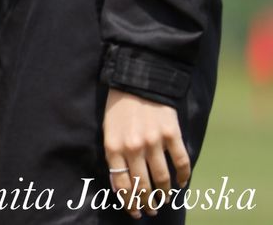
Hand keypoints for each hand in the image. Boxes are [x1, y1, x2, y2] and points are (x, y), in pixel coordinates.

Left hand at [103, 89, 190, 217]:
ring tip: (165, 199)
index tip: (135, 212)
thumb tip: (122, 185)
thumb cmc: (119, 109)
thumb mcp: (108, 132)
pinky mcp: (171, 134)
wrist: (137, 81)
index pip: (122, 184)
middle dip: (148, 203)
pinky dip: (183, 176)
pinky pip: (181, 162)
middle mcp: (133, 146)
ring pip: (162, 178)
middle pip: (143, 185)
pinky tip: (181, 183)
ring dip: (164, 193)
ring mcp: (153, 141)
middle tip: (152, 210)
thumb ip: (114, 157)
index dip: (129, 203)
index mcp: (113, 146)